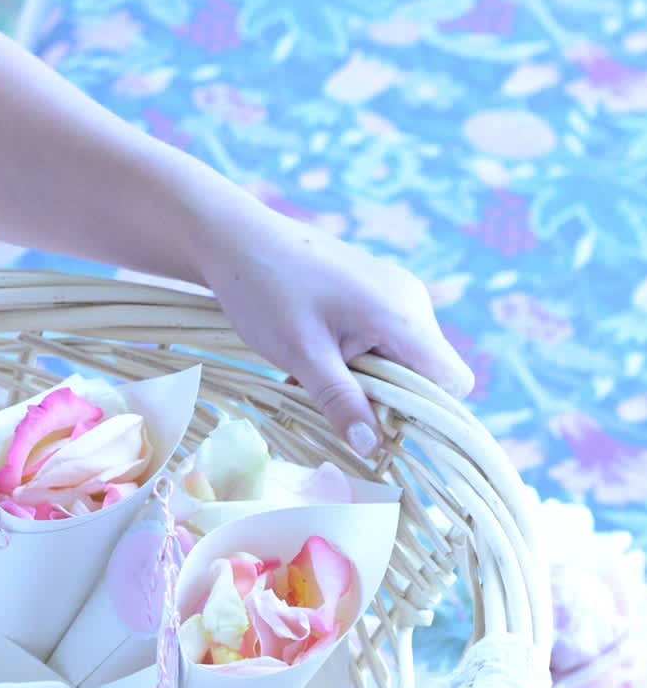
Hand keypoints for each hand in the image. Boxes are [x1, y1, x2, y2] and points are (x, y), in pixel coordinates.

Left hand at [192, 200, 472, 443]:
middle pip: (425, 372)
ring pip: (400, 357)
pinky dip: (354, 356)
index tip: (380, 422)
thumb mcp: (302, 354)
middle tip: (332, 398)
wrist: (235, 238)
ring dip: (363, 379)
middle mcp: (409, 301)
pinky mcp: (373, 290)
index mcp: (403, 315)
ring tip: (312, 372)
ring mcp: (392, 291)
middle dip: (385, 397)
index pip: (453, 380)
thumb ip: (341, 401)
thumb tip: (372, 449)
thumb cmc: (265, 291)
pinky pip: (382, 337)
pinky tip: (311, 356)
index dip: (427, 412)